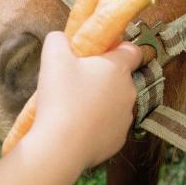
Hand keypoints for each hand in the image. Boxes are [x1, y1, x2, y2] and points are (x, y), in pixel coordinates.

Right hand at [29, 31, 141, 168]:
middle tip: (77, 82)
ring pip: (115, 103)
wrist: (61, 146)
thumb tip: (60, 38)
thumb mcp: (52, 57)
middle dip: (103, 78)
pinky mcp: (119, 141)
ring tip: (74, 108)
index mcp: (118, 68)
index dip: (117, 48)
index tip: (99, 53)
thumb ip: (58, 39)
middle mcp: (129, 92)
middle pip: (121, 78)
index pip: (133, 50)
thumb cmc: (60, 97)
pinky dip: (98, 126)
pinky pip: (109, 127)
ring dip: (101, 102)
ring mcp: (126, 118)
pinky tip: (78, 128)